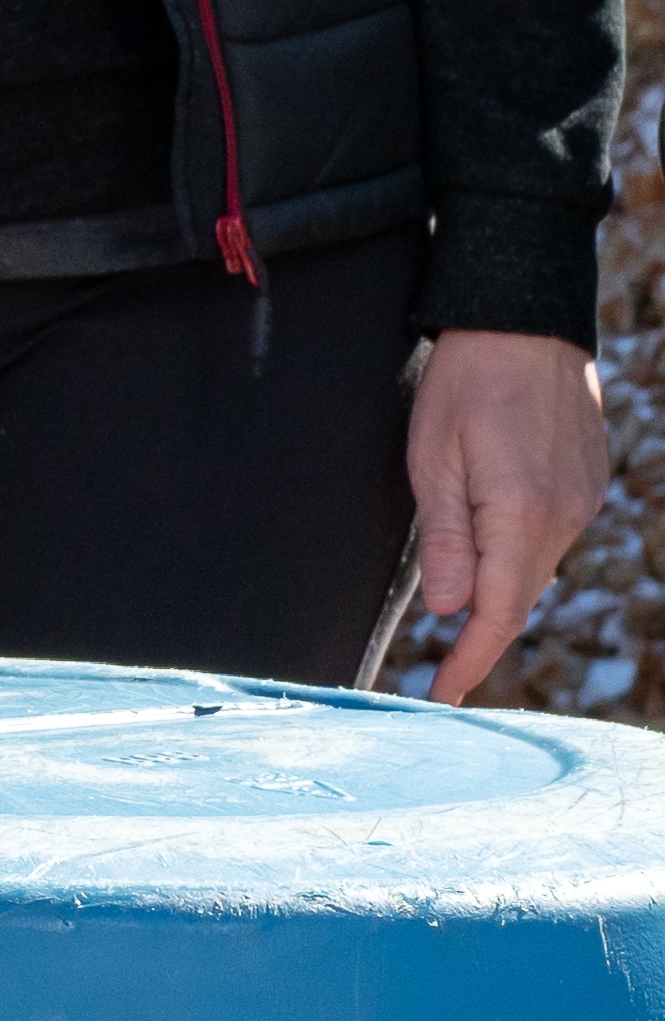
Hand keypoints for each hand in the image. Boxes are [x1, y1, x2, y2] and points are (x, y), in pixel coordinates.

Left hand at [406, 329, 607, 703]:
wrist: (524, 322)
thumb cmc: (464, 381)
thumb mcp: (432, 457)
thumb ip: (446, 537)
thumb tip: (450, 608)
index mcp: (522, 513)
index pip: (497, 611)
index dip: (469, 660)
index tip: (441, 699)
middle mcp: (564, 516)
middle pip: (519, 596)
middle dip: (481, 634)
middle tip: (442, 670)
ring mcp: (583, 501)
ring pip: (535, 567)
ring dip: (499, 589)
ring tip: (458, 613)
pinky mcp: (588, 484)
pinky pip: (549, 536)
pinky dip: (518, 553)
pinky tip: (491, 546)